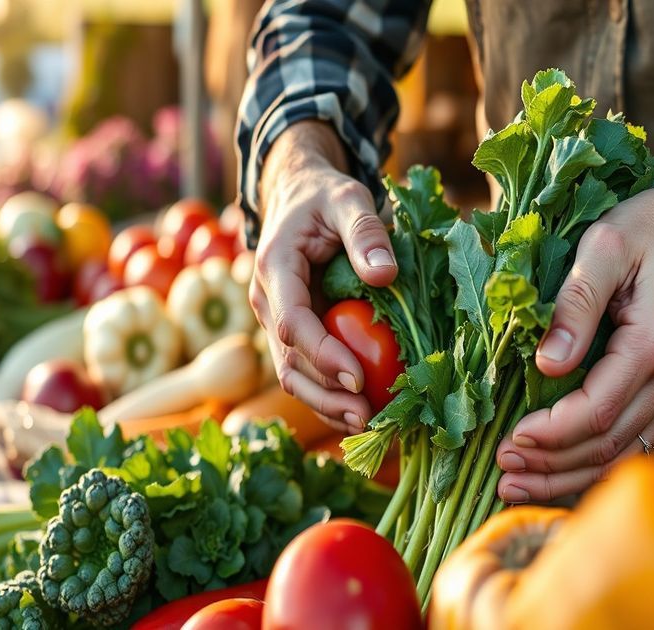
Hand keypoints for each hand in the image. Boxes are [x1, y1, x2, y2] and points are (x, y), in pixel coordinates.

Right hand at [250, 121, 396, 433]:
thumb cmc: (324, 195)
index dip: (323, 354)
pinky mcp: (293, 330)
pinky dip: (329, 393)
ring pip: (292, 373)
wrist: (297, 194)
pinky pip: (306, 368)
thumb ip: (366, 231)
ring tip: (366, 424)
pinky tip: (360, 411)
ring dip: (325, 404)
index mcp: (274, 268)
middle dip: (324, 395)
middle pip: (288, 360)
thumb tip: (386, 275)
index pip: (293, 322)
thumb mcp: (349, 198)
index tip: (357, 379)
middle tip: (366, 417)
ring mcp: (277, 320)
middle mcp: (268, 300)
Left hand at [495, 120, 653, 502]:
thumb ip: (575, 304)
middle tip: (501, 474)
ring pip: (620, 455)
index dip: (548, 436)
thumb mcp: (604, 246)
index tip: (507, 440)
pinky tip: (557, 473)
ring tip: (517, 486)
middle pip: (605, 446)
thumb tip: (547, 364)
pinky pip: (633, 444)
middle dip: (548, 467)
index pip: (594, 413)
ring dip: (567, 477)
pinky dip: (593, 464)